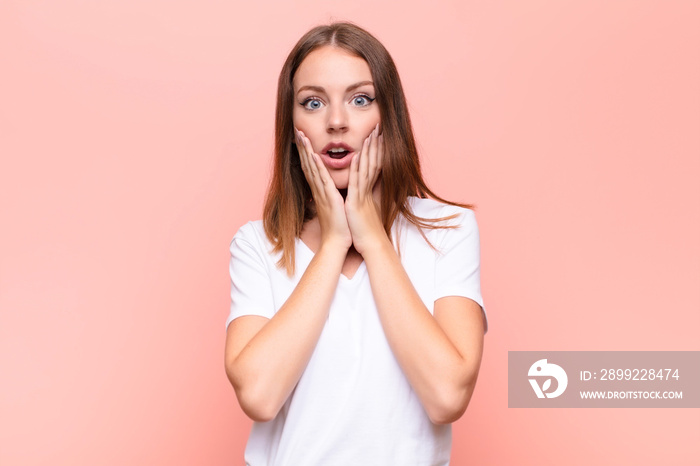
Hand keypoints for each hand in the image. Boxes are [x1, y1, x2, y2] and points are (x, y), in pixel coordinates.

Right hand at [295, 128, 351, 250]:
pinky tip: (313, 155)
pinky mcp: (329, 198)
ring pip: (312, 168)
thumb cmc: (338, 225)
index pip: (311, 167)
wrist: (336, 242)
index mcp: (320, 190)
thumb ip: (330, 195)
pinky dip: (317, 167)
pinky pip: (322, 180)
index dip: (306, 152)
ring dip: (307, 151)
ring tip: (302, 136)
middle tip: (297, 131)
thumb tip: (329, 189)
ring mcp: (322, 193)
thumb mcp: (334, 206)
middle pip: (307, 164)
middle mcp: (318, 190)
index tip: (302, 139)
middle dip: (303, 147)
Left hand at [345, 124, 386, 254]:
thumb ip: (365, 201)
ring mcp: (363, 195)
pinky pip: (357, 182)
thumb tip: (364, 196)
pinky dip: (357, 168)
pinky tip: (357, 155)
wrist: (372, 246)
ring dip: (369, 151)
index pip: (373, 167)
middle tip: (378, 128)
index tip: (377, 137)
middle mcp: (367, 190)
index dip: (375, 151)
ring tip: (372, 134)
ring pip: (366, 168)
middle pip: (373, 162)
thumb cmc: (367, 232)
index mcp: (367, 192)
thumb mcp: (366, 212)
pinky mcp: (356, 202)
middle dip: (375, 145)